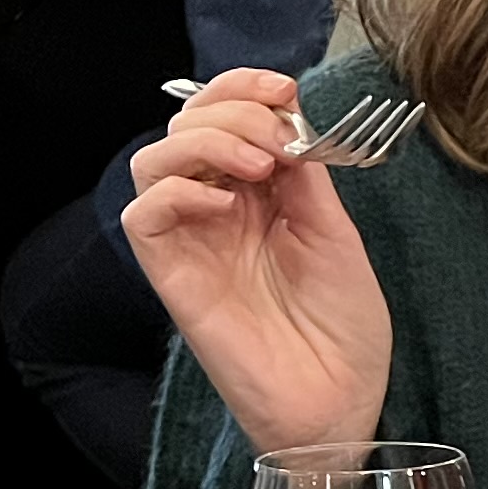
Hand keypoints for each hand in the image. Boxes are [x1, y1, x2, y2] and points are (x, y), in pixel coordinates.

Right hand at [123, 70, 393, 456]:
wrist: (340, 401)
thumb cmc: (343, 329)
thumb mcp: (336, 234)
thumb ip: (305, 176)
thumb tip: (285, 118)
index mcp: (258, 195)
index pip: (224, 116)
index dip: (243, 88)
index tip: (284, 88)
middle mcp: (217, 210)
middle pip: (184, 127)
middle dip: (229, 110)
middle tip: (276, 139)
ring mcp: (191, 242)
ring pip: (151, 161)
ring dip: (202, 143)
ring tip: (256, 165)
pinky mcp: (171, 277)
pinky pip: (143, 216)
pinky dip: (179, 193)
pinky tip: (226, 206)